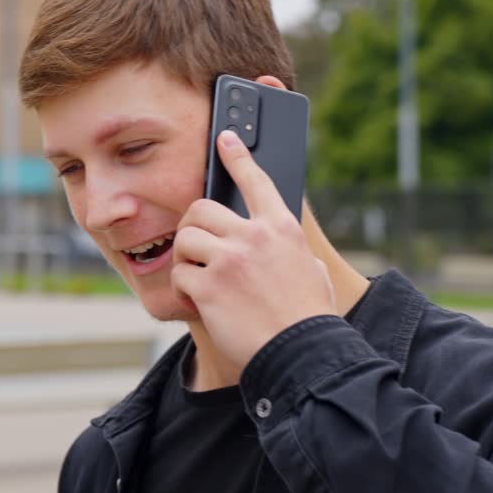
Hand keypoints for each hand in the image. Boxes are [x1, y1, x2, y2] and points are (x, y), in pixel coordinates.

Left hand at [171, 129, 336, 369]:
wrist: (301, 354)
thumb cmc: (309, 318)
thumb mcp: (312, 272)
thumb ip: (293, 252)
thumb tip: (288, 249)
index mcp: (282, 228)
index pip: (256, 180)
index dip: (237, 156)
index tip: (224, 138)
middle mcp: (254, 236)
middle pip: (202, 208)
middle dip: (193, 226)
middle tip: (196, 246)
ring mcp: (229, 260)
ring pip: (186, 239)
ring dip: (185, 258)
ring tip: (197, 277)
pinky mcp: (208, 286)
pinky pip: (180, 275)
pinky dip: (183, 289)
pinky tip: (198, 302)